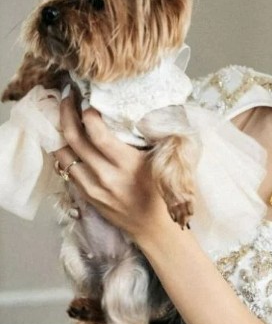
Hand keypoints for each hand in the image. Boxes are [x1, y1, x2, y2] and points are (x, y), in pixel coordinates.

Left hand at [53, 95, 168, 239]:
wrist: (153, 227)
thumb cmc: (160, 191)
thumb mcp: (159, 162)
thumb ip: (144, 139)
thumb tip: (127, 110)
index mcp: (128, 164)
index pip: (98, 134)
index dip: (87, 113)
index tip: (87, 99)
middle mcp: (107, 176)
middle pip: (75, 139)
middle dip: (67, 113)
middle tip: (67, 96)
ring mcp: (93, 187)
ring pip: (64, 154)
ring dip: (59, 131)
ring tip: (62, 114)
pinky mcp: (86, 196)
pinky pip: (66, 168)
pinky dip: (63, 151)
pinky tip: (65, 139)